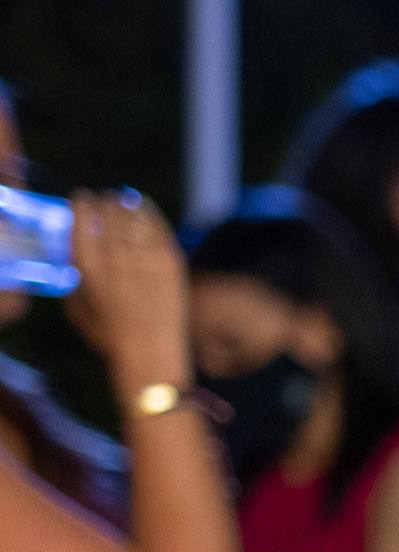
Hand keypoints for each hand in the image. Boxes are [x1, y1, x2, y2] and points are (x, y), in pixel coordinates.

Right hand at [64, 193, 191, 395]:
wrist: (150, 353)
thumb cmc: (108, 335)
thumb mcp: (75, 306)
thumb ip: (73, 277)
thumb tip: (76, 255)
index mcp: (87, 264)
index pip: (82, 218)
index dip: (82, 203)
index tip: (83, 198)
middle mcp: (115, 255)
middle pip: (109, 211)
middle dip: (106, 201)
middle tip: (107, 199)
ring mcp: (145, 257)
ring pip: (134, 214)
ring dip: (127, 203)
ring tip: (124, 200)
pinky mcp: (170, 261)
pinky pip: (158, 226)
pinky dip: (150, 213)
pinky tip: (145, 208)